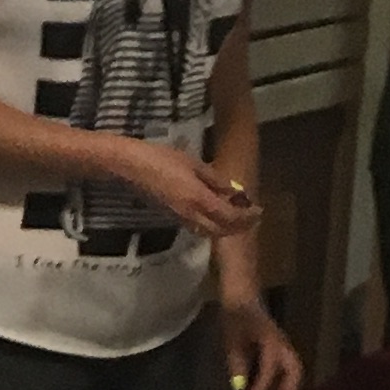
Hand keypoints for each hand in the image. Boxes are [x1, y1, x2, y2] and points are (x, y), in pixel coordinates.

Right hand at [112, 141, 261, 239]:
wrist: (131, 167)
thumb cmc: (162, 158)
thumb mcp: (194, 164)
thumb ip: (216, 180)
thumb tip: (234, 191)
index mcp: (199, 199)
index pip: (229, 216)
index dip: (246, 217)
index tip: (259, 210)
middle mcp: (191, 214)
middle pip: (220, 230)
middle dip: (239, 226)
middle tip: (251, 217)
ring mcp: (180, 218)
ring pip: (209, 232)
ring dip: (226, 228)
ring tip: (237, 217)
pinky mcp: (172, 216)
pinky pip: (198, 227)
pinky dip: (212, 225)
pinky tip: (216, 214)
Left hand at [219, 288, 303, 389]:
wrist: (241, 294)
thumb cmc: (236, 314)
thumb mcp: (232, 339)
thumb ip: (237, 362)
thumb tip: (239, 387)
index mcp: (272, 343)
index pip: (271, 370)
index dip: (261, 387)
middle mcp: (281, 345)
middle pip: (294, 370)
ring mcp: (281, 344)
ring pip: (292, 368)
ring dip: (287, 386)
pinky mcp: (276, 345)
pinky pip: (284, 364)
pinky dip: (281, 378)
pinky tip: (270, 388)